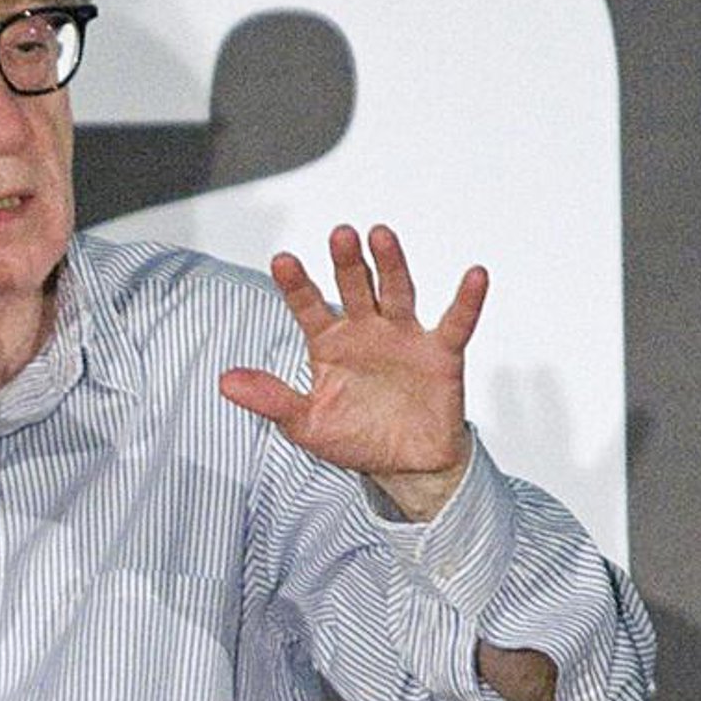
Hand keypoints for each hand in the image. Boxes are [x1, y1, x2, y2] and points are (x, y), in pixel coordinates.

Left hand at [220, 224, 486, 519]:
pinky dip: (467, 300)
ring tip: (380, 235)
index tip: (282, 261)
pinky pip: (455, 322)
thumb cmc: (355, 438)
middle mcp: (366, 330)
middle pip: (355, 287)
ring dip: (390, 264)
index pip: (308, 307)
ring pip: (397, 291)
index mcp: (329, 343)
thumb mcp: (305, 424)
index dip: (296, 285)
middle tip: (340, 234)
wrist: (405, 465)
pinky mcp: (440, 353)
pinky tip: (474, 275)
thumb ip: (270, 399)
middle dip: (347, 262)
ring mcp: (403, 337)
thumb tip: (226, 381)